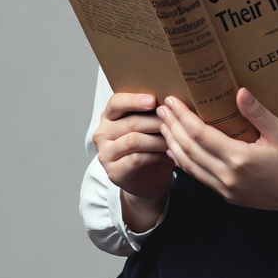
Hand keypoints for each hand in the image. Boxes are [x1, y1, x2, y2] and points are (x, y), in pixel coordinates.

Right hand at [94, 93, 173, 219]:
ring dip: (157, 139)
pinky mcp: (113, 172)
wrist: (149, 178)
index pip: (116, 102)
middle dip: (156, 121)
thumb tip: (170, 99)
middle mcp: (102, 133)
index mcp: (109, 116)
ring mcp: (105, 154)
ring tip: (173, 138)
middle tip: (174, 122)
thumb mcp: (150, 125)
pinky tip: (167, 154)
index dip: (134, 100)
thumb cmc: (150, 146)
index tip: (153, 100)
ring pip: (133, 141)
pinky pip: (136, 159)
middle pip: (130, 122)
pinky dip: (155, 155)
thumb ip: (152, 111)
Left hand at [157, 89, 277, 235]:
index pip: (200, 135)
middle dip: (172, 127)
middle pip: (189, 150)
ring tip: (164, 126)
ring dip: (174, 144)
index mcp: (240, 158)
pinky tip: (178, 151)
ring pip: (189, 166)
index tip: (172, 102)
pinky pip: (199, 177)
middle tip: (161, 109)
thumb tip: (240, 91)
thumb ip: (258, 113)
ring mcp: (226, 189)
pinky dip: (184, 162)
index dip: (182, 117)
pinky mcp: (228, 196)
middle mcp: (228, 176)